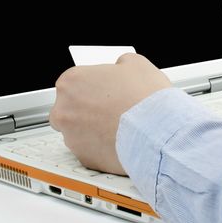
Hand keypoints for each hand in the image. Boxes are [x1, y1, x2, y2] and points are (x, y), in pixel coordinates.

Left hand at [49, 53, 170, 174]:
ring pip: (79, 131)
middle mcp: (64, 110)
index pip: (75, 81)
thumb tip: (121, 68)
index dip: (96, 84)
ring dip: (96, 128)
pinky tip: (123, 139)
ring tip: (123, 124)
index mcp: (72, 81)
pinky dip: (103, 146)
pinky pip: (91, 150)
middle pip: (71, 107)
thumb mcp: (137, 63)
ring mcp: (71, 136)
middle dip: (89, 107)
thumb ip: (121, 64)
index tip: (108, 89)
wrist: (157, 131)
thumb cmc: (145, 98)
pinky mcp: (83, 158)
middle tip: (114, 106)